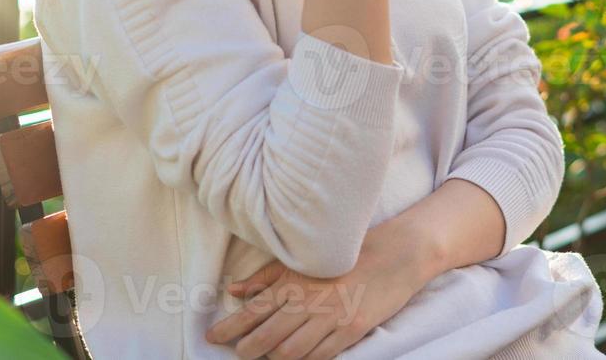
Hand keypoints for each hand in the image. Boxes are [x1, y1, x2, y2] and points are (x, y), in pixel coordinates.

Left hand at [205, 221, 432, 358]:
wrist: (394, 256)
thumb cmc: (345, 256)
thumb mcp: (303, 261)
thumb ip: (267, 277)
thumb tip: (235, 291)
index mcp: (294, 282)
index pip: (252, 312)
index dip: (228, 329)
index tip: (211, 338)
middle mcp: (308, 301)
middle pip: (266, 338)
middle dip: (246, 350)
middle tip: (239, 353)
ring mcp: (331, 318)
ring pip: (290, 353)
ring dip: (273, 358)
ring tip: (267, 356)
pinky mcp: (351, 331)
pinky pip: (320, 356)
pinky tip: (298, 358)